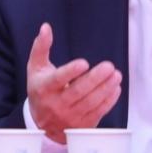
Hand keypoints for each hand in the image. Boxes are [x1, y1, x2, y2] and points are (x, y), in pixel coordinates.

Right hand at [27, 23, 122, 142]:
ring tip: (116, 75)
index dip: (70, 72)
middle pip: (78, 92)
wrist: (42, 124)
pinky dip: (109, 101)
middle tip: (109, 66)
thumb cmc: (41, 90)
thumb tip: (46, 27)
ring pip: (90, 103)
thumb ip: (41, 47)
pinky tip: (115, 88)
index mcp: (44, 88)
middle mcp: (57, 104)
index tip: (83, 63)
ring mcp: (70, 117)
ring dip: (105, 89)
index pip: (57, 80)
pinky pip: (98, 112)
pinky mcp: (82, 125)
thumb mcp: (36, 68)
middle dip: (95, 79)